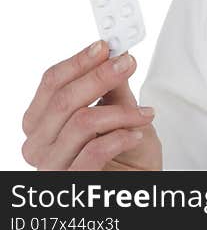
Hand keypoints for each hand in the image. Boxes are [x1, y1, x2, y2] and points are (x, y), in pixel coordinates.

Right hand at [21, 40, 161, 170]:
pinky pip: (94, 151)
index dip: (78, 61)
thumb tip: (116, 53)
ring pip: (81, 122)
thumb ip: (114, 85)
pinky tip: (136, 135)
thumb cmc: (126, 153)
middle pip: (63, 100)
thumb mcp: (122, 111)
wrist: (137, 183)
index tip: (105, 46)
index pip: (51, 83)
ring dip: (121, 112)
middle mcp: (39, 144)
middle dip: (100, 77)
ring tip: (144, 113)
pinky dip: (121, 137)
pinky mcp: (72, 182)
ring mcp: (52, 166)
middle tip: (128, 64)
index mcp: (42, 122)